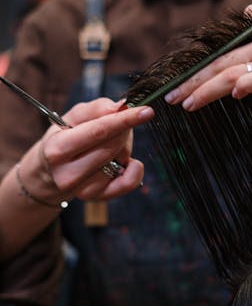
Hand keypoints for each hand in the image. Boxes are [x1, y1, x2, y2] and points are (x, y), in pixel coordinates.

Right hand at [35, 97, 153, 201]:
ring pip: (122, 161)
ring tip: (109, 146)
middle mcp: (68, 173)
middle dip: (123, 130)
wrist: (51, 172)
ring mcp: (84, 190)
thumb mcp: (72, 117)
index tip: (146, 111)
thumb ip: (96, 109)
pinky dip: (134, 168)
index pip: (99, 131)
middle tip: (118, 126)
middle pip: (113, 145)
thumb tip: (120, 107)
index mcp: (57, 149)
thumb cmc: (64, 138)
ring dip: (124, 148)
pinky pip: (129, 182)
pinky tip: (124, 162)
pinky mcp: (99, 198)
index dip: (125, 119)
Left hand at [164, 5, 251, 112]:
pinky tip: (231, 95)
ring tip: (187, 104)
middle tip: (171, 98)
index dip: (196, 67)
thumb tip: (247, 13)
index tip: (175, 84)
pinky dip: (246, 84)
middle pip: (222, 61)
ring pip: (235, 70)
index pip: (223, 50)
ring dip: (207, 89)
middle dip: (193, 81)